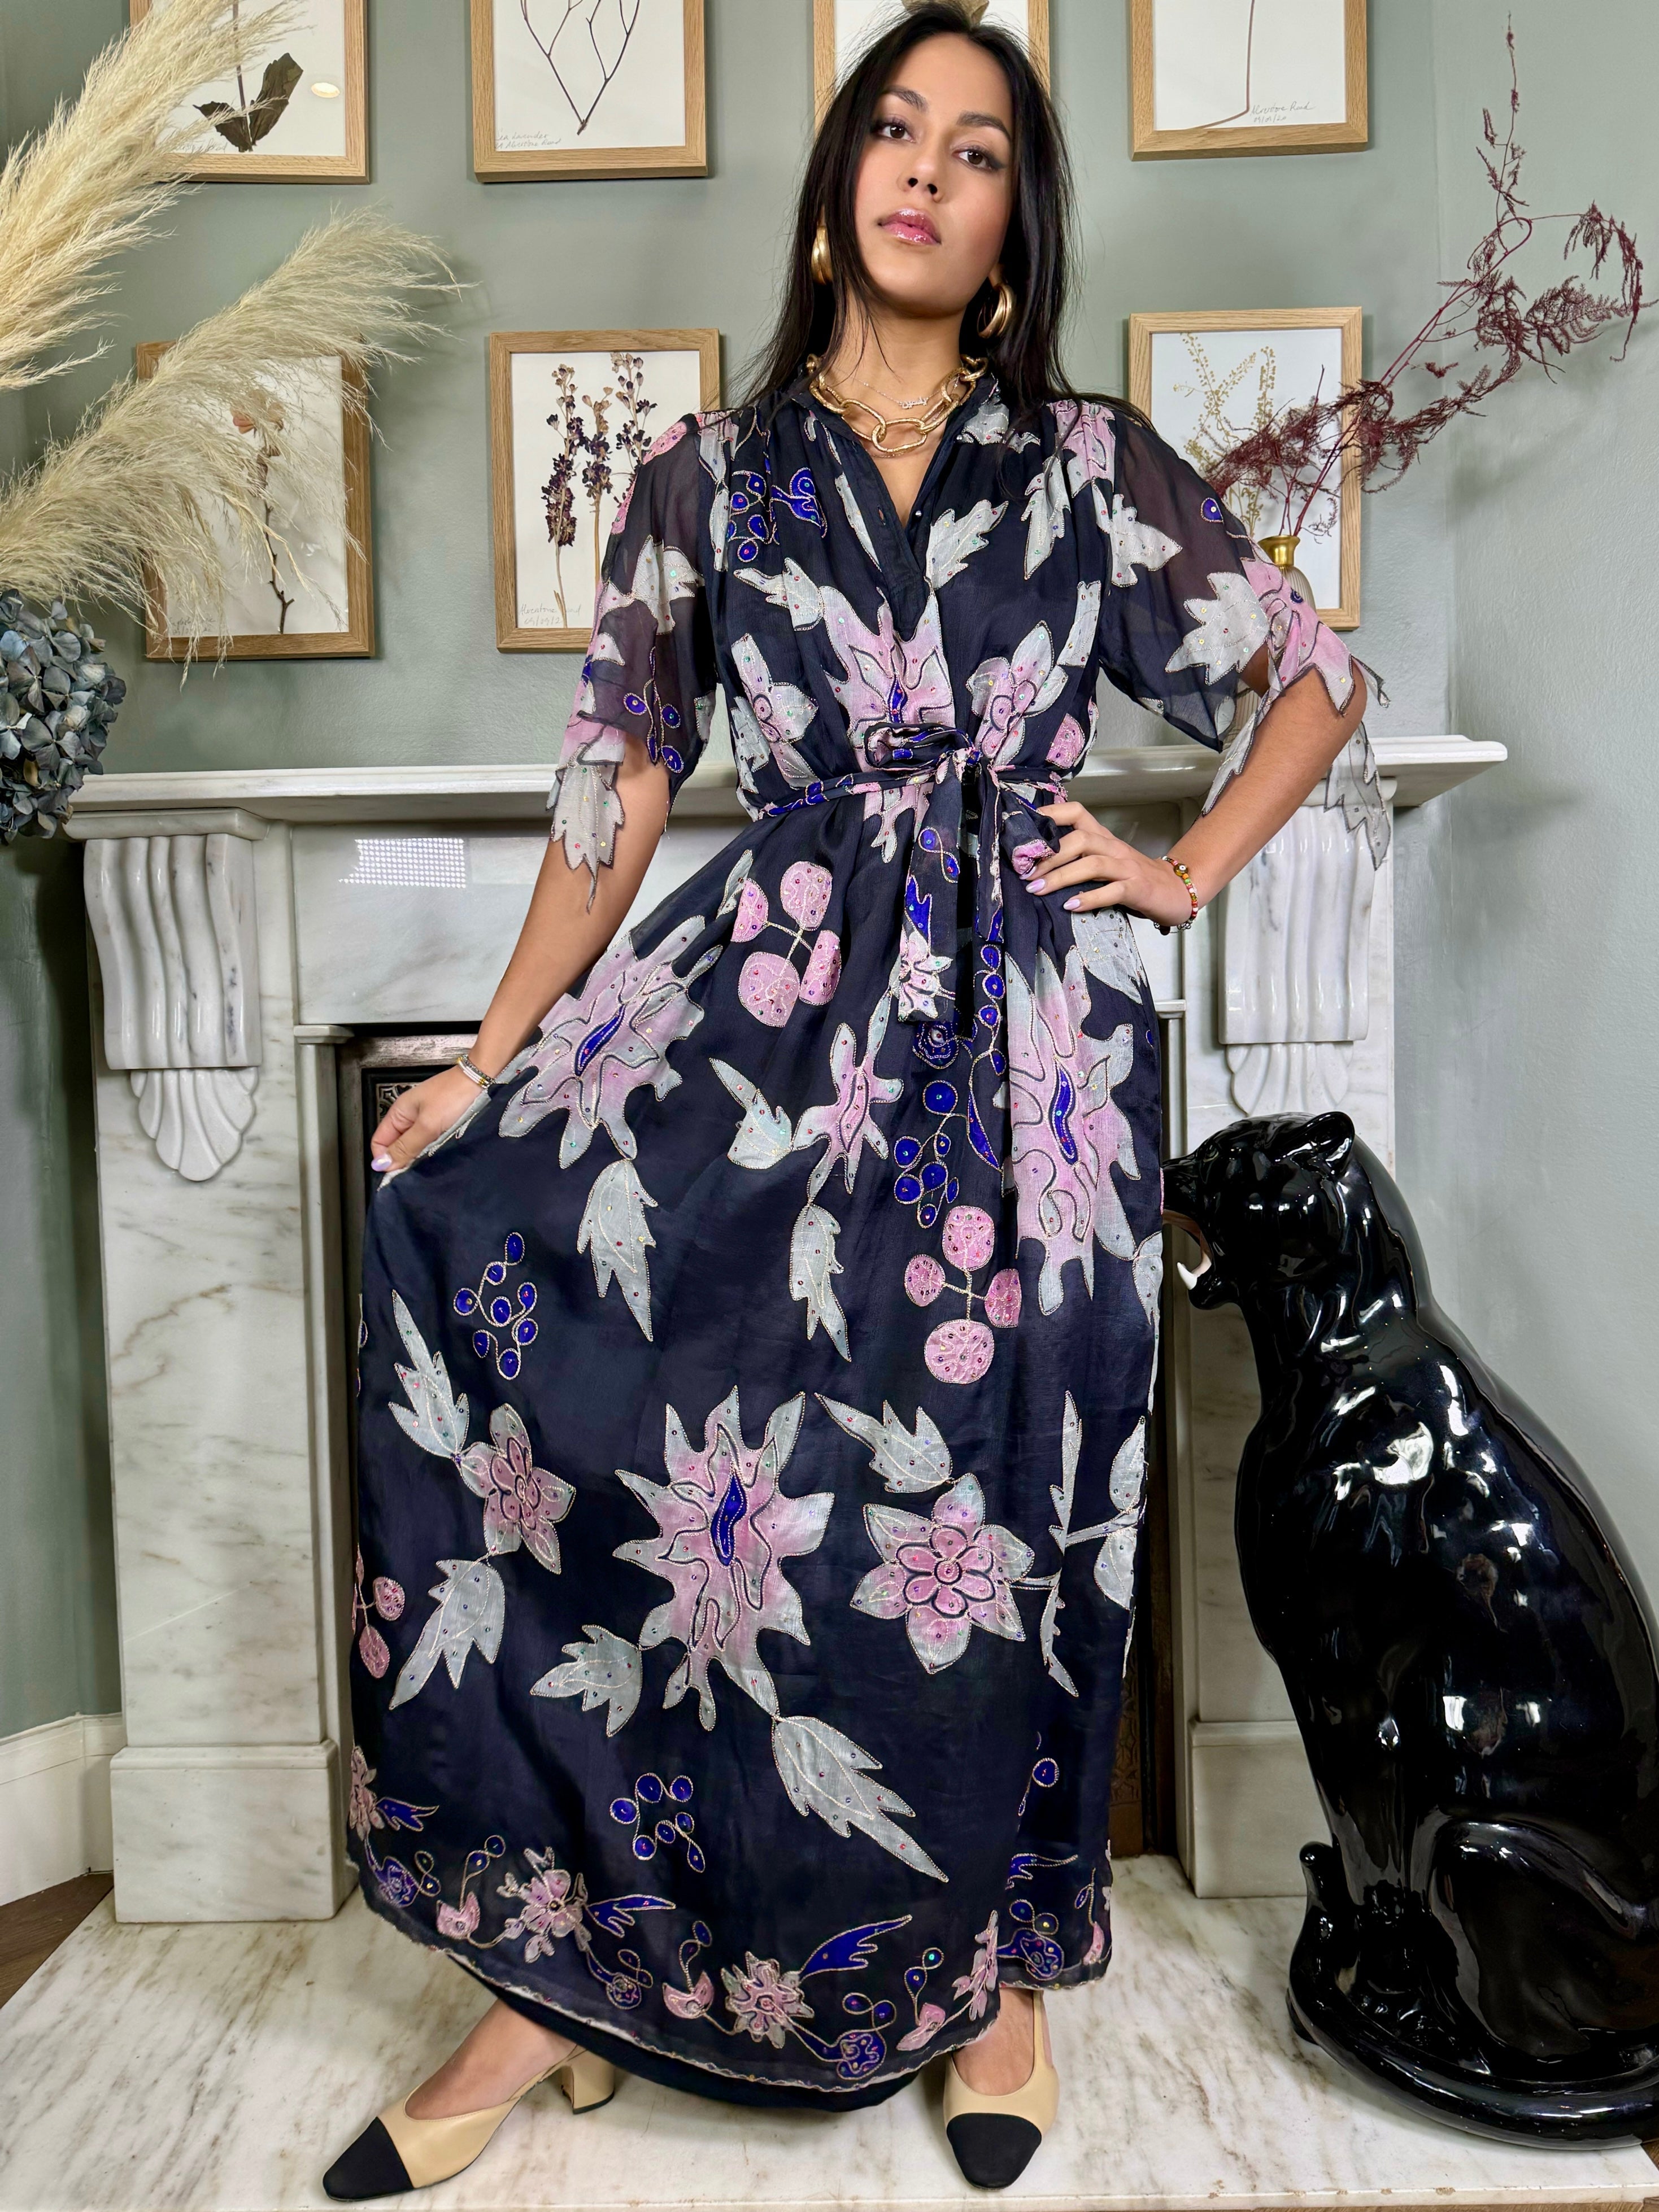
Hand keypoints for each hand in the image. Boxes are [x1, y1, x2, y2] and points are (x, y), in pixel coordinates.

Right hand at [371, 1066, 483, 1172]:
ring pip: (412, 1145)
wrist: (481, 1081)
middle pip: (395, 1145)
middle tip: (418, 1168)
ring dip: (419, 1155)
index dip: (385, 1158)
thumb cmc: (454, 1096)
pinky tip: (440, 1153)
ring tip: (431, 1160)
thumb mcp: (427, 1125)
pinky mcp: (439, 1123)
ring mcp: (424, 1120)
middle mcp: (408, 1116)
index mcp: (398, 1113)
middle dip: (403, 1159)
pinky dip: (431, 1149)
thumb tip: (381, 1164)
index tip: (397, 1173)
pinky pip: (428, 1141)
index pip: (378, 1142)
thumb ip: (405, 1146)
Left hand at [1029, 800, 1196, 927]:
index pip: (1076, 812)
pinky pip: (1111, 891)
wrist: (1173, 891)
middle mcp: (1113, 847)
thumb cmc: (1131, 877)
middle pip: (1079, 839)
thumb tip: (1034, 862)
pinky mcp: (1136, 889)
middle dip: (1049, 856)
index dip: (1049, 816)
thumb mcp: (1103, 861)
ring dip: (1061, 877)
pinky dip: (1089, 898)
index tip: (1023, 830)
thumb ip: (1076, 857)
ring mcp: (1126, 867)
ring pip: (1091, 863)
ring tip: (1038, 890)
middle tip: (1025, 873)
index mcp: (1102, 836)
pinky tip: (1070, 906)